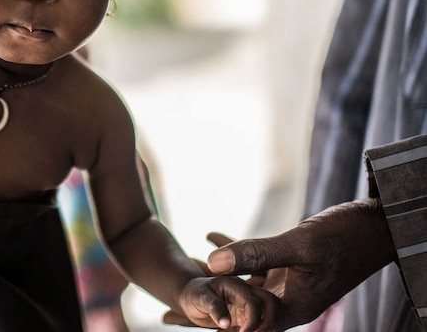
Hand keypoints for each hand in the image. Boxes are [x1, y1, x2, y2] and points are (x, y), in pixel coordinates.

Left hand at [184, 200, 394, 330]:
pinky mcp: (292, 266)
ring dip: (216, 281)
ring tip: (183, 274)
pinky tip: (210, 235)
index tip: (175, 317)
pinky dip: (234, 252)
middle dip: (204, 309)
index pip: (242, 325)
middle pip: (237, 311)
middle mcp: (289, 302)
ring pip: (242, 287)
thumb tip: (213, 263)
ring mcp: (290, 284)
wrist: (379, 225)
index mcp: (292, 308)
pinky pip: (255, 265)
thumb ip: (257, 254)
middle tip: (166, 312)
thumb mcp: (299, 244)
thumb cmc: (346, 236)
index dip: (209, 322)